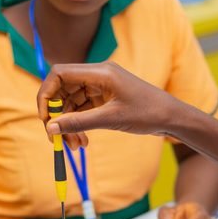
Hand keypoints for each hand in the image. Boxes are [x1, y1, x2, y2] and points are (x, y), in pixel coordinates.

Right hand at [37, 62, 180, 145]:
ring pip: (71, 103)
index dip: (46, 94)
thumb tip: (51, 128)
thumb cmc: (147, 114)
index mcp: (100, 72)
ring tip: (76, 146)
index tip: (45, 118)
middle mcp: (98, 75)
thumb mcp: (111, 119)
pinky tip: (83, 141)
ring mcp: (101, 86)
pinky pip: (82, 109)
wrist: (172, 117)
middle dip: (57, 115)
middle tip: (57, 139)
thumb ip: (79, 123)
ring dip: (68, 124)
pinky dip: (79, 125)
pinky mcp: (104, 98)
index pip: (59, 74)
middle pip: (62, 90)